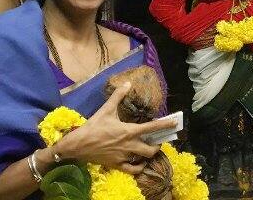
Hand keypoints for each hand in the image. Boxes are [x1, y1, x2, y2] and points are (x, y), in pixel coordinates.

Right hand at [55, 83, 176, 174]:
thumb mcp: (106, 109)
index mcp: (129, 130)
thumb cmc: (93, 126)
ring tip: (150, 149)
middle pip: (151, 149)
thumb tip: (127, 83)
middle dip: (158, 144)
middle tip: (159, 140)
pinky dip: (138, 167)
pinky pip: (132, 170)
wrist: (77, 145)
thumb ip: (118, 96)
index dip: (165, 125)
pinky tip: (140, 163)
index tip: (175, 123)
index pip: (151, 127)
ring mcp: (123, 156)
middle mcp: (129, 145)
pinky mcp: (117, 165)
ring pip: (143, 159)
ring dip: (149, 155)